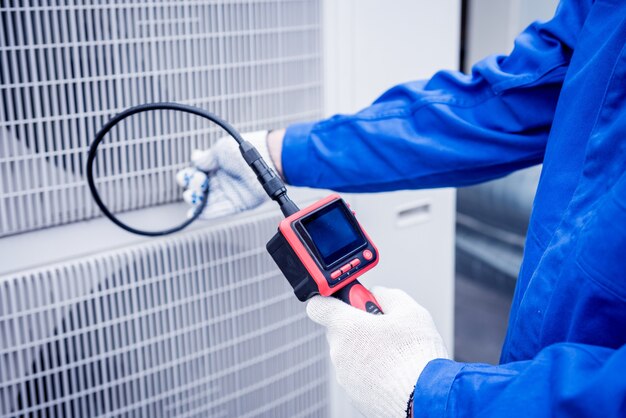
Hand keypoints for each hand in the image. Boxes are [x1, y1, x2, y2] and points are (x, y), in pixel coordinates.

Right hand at [176, 130, 275, 218]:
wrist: (265, 161)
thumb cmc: (244, 153)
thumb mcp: (221, 150)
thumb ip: (206, 158)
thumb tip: (195, 159)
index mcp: (217, 166)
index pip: (197, 174)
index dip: (189, 176)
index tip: (187, 174)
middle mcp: (222, 180)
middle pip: (200, 189)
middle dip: (192, 187)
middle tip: (198, 182)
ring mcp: (229, 193)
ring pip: (207, 201)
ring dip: (196, 201)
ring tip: (193, 196)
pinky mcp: (236, 205)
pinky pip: (219, 211)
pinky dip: (207, 213)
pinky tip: (196, 212)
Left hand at [307, 287, 448, 417]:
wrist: (424, 398)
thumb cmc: (416, 356)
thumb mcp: (410, 310)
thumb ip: (387, 295)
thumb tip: (377, 294)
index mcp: (346, 327)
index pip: (317, 306)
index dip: (329, 300)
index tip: (345, 300)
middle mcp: (338, 352)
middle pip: (339, 330)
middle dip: (357, 325)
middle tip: (383, 327)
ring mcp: (344, 376)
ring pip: (349, 354)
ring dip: (365, 349)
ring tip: (394, 354)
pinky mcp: (353, 395)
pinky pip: (357, 375)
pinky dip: (370, 371)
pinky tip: (393, 372)